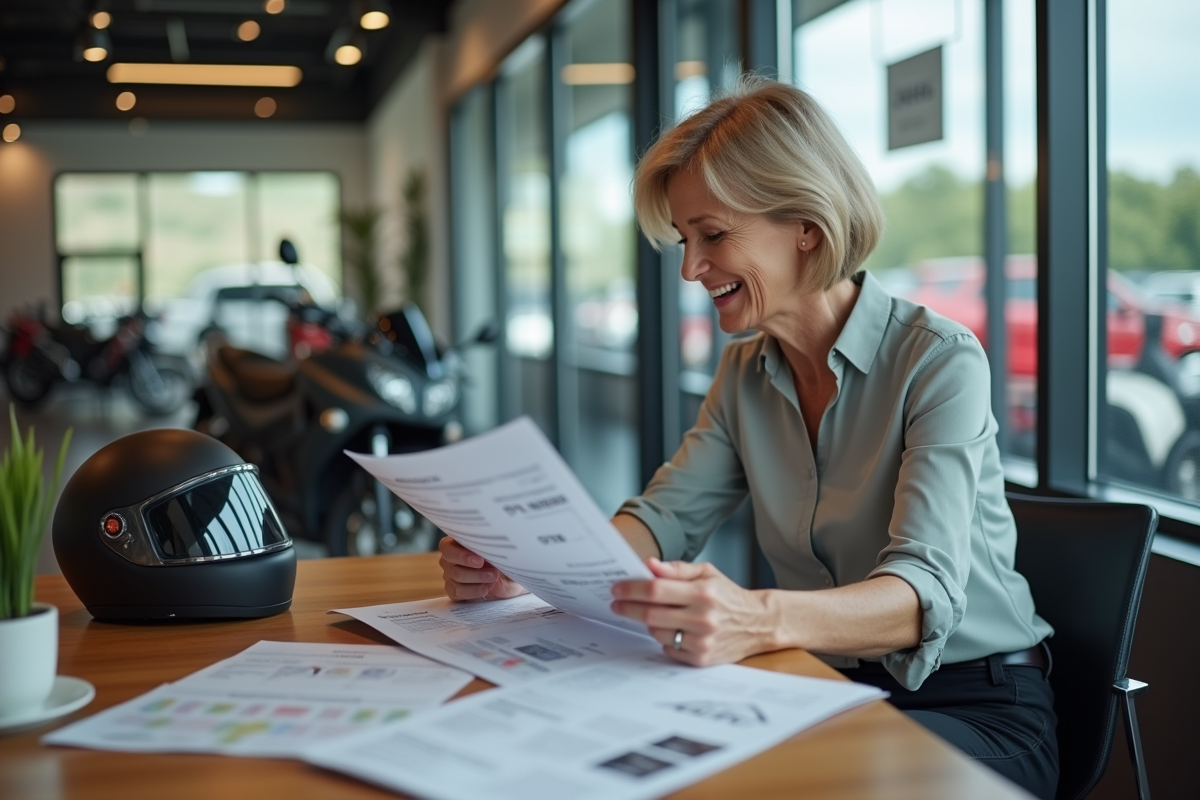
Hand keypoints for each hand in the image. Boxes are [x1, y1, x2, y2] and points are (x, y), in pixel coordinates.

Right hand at [438, 537, 527, 600]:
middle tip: (493, 571)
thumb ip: (491, 546)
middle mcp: (450, 559)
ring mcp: (450, 576)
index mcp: (457, 543)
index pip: (447, 546)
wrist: (508, 580)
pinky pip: (457, 592)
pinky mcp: (454, 591)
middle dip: (473, 568)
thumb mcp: (499, 551)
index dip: (461, 554)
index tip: (480, 560)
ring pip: (456, 577)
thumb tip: (492, 544)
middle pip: (450, 563)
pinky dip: (473, 591)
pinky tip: (486, 588)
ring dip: (478, 578)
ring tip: (494, 578)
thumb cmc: (501, 560)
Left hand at [610, 558, 776, 665]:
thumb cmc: (727, 596)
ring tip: (652, 614)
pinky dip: (664, 639)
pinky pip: (668, 649)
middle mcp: (703, 618)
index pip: (656, 590)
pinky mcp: (701, 659)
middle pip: (651, 614)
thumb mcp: (707, 573)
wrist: (758, 624)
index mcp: (703, 592)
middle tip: (617, 603)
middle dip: (628, 608)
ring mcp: (702, 642)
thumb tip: (649, 564)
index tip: (617, 588)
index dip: (631, 589)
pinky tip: (672, 629)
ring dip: (648, 623)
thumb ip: (676, 569)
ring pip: (657, 633)